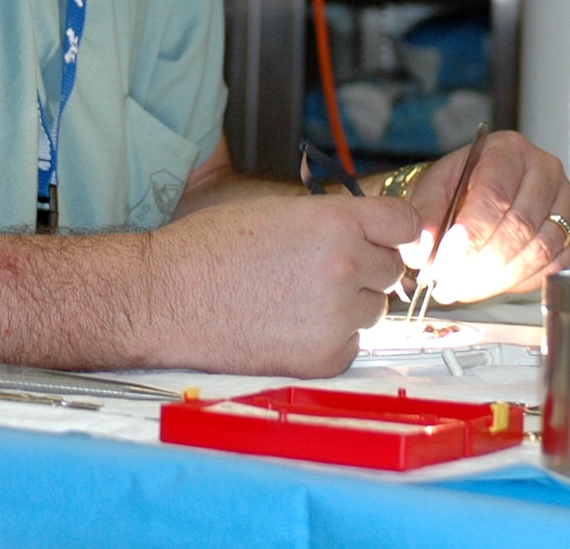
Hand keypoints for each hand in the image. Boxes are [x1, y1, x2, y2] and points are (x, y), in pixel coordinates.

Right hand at [147, 193, 420, 376]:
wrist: (166, 298)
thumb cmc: (210, 248)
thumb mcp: (277, 210)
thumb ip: (331, 218)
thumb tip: (369, 228)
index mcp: (335, 222)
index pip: (404, 224)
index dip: (393, 230)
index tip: (385, 237)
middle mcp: (345, 266)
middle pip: (390, 270)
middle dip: (364, 269)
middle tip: (320, 271)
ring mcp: (338, 316)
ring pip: (373, 310)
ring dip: (349, 306)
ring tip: (296, 299)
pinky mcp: (326, 358)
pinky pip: (352, 346)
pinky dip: (331, 339)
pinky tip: (291, 327)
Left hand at [400, 132, 569, 304]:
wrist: (476, 191)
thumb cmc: (457, 187)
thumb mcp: (431, 191)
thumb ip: (425, 217)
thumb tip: (424, 250)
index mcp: (507, 149)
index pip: (495, 193)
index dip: (471, 234)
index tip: (447, 262)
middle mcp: (544, 169)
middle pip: (520, 225)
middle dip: (481, 264)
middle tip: (450, 284)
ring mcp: (566, 200)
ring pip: (540, 249)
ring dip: (499, 278)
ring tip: (465, 288)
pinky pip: (556, 266)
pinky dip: (523, 282)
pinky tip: (495, 283)